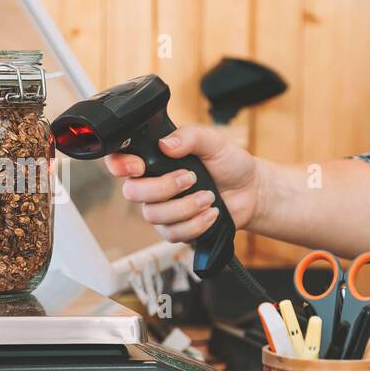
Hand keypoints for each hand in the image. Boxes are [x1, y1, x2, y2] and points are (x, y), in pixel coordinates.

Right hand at [104, 125, 259, 242]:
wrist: (250, 191)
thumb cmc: (229, 163)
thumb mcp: (213, 141)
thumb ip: (190, 136)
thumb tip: (166, 144)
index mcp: (154, 159)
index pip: (120, 160)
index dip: (119, 165)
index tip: (139, 166)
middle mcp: (151, 184)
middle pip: (133, 192)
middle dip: (163, 188)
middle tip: (191, 178)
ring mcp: (161, 209)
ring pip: (153, 215)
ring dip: (184, 207)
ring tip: (209, 197)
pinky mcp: (174, 229)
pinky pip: (172, 234)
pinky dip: (195, 224)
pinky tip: (211, 213)